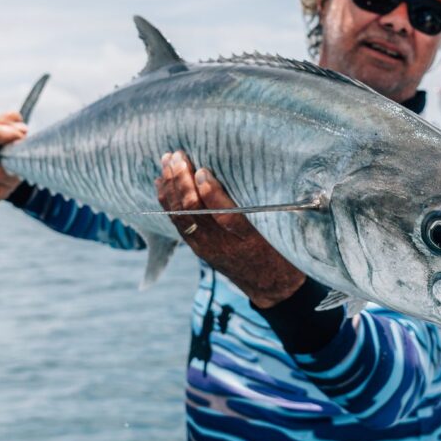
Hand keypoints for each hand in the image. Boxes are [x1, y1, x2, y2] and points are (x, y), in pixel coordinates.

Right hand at [0, 112, 26, 202]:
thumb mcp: (6, 125)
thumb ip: (12, 120)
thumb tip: (21, 130)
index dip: (4, 135)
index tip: (21, 136)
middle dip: (11, 170)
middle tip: (21, 164)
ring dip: (10, 180)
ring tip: (13, 173)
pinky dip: (3, 190)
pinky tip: (4, 182)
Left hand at [155, 151, 305, 308]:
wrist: (269, 284)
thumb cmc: (279, 249)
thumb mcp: (279, 229)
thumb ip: (264, 207)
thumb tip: (255, 173)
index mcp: (248, 239)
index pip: (224, 216)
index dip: (210, 192)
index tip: (204, 170)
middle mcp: (223, 244)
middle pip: (195, 212)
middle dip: (183, 181)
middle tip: (178, 156)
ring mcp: (206, 247)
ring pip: (181, 215)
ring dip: (171, 186)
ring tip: (167, 161)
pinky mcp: (198, 247)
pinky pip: (178, 222)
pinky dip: (167, 200)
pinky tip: (161, 182)